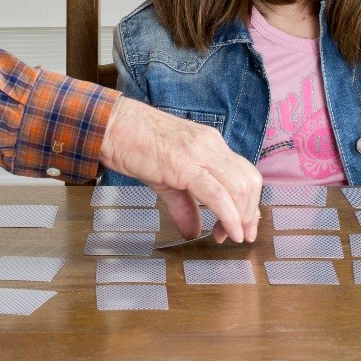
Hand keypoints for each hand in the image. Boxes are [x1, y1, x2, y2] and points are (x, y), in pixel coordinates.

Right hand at [99, 97, 261, 243]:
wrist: (109, 124)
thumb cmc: (132, 142)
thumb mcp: (164, 178)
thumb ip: (183, 205)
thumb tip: (194, 232)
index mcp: (209, 144)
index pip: (244, 174)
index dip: (249, 205)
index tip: (242, 227)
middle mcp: (210, 145)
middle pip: (250, 182)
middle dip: (250, 214)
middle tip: (239, 235)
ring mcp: (200, 151)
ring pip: (240, 187)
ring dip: (241, 217)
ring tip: (229, 235)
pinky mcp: (185, 163)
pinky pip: (217, 193)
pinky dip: (229, 216)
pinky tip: (229, 231)